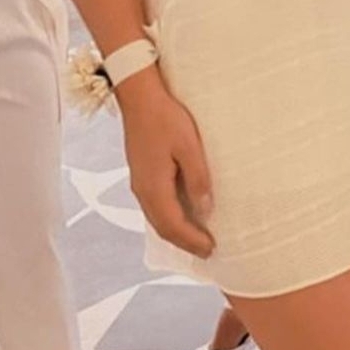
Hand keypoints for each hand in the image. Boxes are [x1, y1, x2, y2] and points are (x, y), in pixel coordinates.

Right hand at [117, 68, 214, 257]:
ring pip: (157, 218)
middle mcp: (142, 191)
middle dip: (184, 242)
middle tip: (207, 251)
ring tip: (197, 237)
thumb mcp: (189, 146)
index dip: (192, 241)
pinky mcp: (141, 174)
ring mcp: (139, 183)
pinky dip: (169, 217)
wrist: (140, 99)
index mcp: (153, 188)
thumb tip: (204, 209)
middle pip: (162, 227)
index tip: (211, 250)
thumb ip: (197, 178)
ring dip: (176, 231)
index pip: (173, 226)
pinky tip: (182, 214)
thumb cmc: (167, 118)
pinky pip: (155, 205)